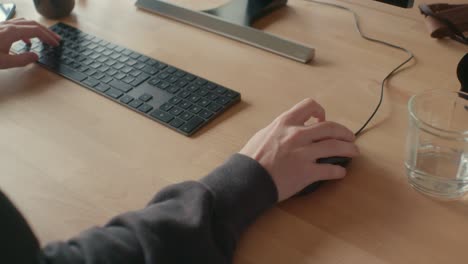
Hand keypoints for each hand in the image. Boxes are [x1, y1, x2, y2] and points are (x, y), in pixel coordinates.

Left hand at [0, 18, 60, 68]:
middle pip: (33, 24)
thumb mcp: (4, 62)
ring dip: (37, 29)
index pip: (36, 31)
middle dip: (47, 32)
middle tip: (56, 39)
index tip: (56, 44)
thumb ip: (21, 60)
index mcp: (12, 32)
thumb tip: (36, 56)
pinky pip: (17, 25)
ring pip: (25, 22)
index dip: (48, 37)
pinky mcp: (0, 28)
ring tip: (44, 38)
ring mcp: (4, 25)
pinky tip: (27, 40)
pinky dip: (27, 30)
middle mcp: (9, 25)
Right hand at [240, 98, 359, 200]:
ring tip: (354, 152)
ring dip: (349, 149)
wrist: (246, 178)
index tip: (323, 119)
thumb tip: (289, 131)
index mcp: (285, 123)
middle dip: (344, 132)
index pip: (309, 106)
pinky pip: (330, 170)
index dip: (321, 111)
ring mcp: (304, 153)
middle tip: (349, 137)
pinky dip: (338, 171)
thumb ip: (279, 130)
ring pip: (336, 146)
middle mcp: (297, 134)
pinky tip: (340, 172)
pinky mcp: (307, 172)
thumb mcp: (263, 135)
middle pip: (330, 127)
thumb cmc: (251, 159)